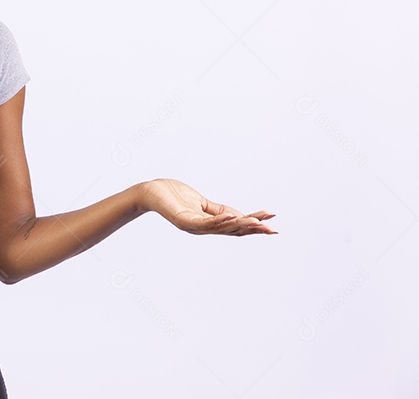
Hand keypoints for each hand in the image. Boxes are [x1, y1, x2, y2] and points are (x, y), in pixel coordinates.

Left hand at [138, 179, 276, 235]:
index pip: (235, 226)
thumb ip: (219, 210)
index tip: (272, 223)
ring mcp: (193, 226)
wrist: (151, 192)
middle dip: (252, 229)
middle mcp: (202, 228)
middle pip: (232, 230)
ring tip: (257, 222)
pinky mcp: (183, 220)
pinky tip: (231, 216)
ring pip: (221, 228)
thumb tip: (241, 215)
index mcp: (209, 224)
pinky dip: (218, 220)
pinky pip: (203, 222)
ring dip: (240, 225)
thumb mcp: (202, 203)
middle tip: (272, 228)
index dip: (253, 226)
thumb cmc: (174, 196)